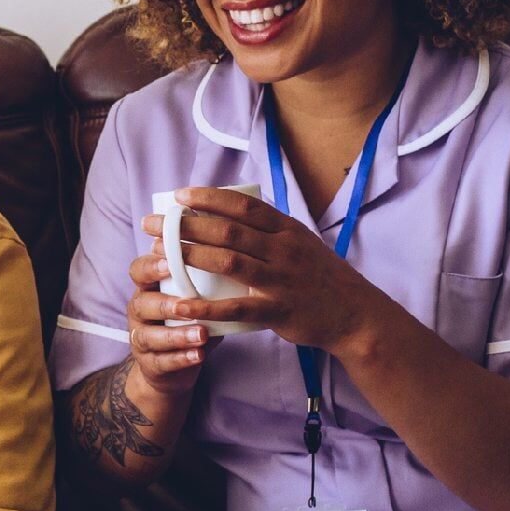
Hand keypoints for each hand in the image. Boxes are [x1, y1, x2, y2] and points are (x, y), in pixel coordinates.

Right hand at [124, 247, 210, 397]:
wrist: (172, 367)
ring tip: (202, 335)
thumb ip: (205, 286)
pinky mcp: (149, 364)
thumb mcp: (193, 300)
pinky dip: (181, 359)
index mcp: (148, 289)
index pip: (139, 271)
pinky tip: (199, 356)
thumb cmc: (186, 322)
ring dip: (177, 336)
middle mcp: (139, 312)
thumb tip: (233, 265)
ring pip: (150, 336)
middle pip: (141, 304)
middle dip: (164, 305)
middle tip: (186, 305)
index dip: (151, 266)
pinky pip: (161, 362)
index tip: (170, 264)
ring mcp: (140, 339)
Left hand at [142, 188, 380, 351]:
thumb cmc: (321, 278)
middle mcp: (283, 250)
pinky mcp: (279, 311)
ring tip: (158, 254)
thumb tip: (232, 212)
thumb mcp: (301, 243)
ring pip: (228, 262)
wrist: (356, 315)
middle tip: (153, 224)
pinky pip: (236, 308)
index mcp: (287, 229)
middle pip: (228, 230)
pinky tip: (182, 304)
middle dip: (186, 225)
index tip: (178, 195)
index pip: (243, 206)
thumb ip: (270, 230)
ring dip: (189, 255)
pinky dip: (206, 306)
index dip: (208, 198)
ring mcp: (281, 280)